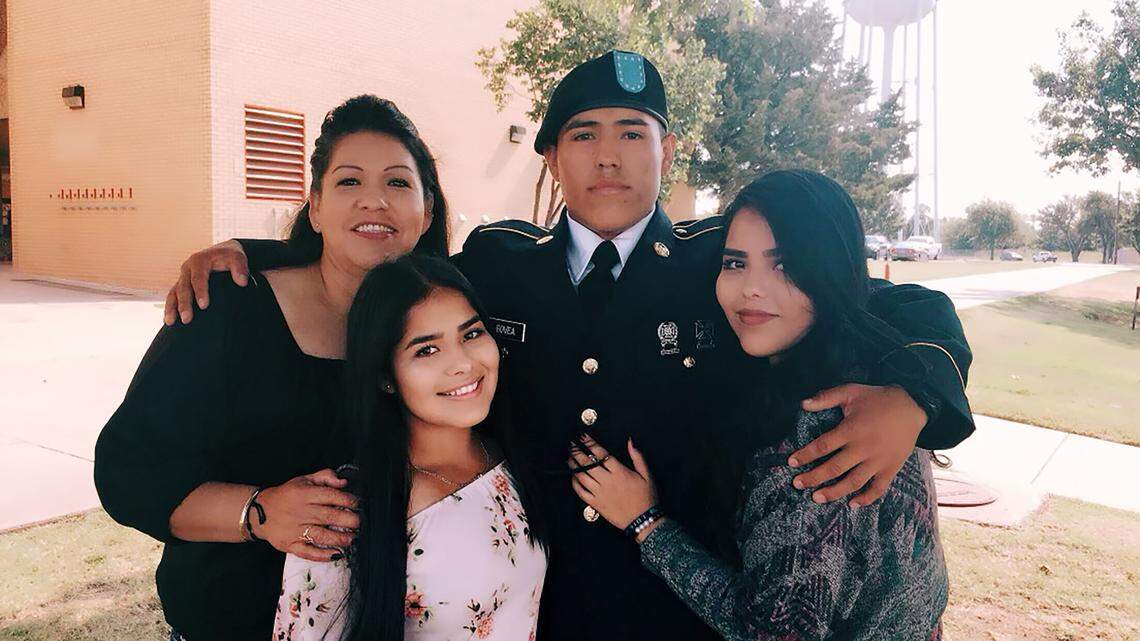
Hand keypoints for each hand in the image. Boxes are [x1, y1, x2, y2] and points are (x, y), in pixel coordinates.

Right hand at [164, 239, 248, 325]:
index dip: (200, 292)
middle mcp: (187, 268)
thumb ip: (240, 268)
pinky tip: (169, 321)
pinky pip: (172, 296)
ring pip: (173, 292)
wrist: (222, 252)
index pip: (198, 278)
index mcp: (199, 260)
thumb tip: (242, 282)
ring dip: (171, 307)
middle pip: (183, 287)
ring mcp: (183, 277)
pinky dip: (170, 307)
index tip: (204, 306)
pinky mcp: (181, 284)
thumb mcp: (237, 257)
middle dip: (184, 304)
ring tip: (170, 322)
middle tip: (187, 319)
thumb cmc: (229, 256)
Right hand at [250, 469, 359, 561]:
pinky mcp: (289, 544)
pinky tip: (336, 554)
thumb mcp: (304, 480)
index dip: (348, 501)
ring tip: (352, 539)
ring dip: (339, 539)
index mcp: (304, 494)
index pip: (331, 496)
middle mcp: (300, 512)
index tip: (358, 505)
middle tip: (359, 523)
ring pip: (320, 536)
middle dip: (348, 521)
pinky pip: (307, 552)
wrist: (259, 511)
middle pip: (328, 516)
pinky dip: (323, 555)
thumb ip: (325, 476)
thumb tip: (344, 482)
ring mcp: (294, 530)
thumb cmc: (287, 495)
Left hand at [567, 435, 656, 530]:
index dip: (590, 443)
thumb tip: (630, 442)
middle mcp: (607, 481)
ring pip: (581, 476)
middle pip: (587, 463)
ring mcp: (600, 493)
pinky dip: (575, 483)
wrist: (644, 520)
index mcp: (619, 471)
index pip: (601, 453)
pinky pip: (581, 492)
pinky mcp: (596, 504)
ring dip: (574, 466)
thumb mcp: (647, 475)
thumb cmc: (646, 497)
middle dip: (577, 452)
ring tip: (569, 458)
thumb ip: (637, 457)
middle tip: (571, 445)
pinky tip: (573, 477)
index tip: (583, 436)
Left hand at [790, 384, 925, 506]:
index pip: (823, 446)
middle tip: (797, 484)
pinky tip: (852, 504)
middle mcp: (863, 448)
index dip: (805, 455)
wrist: (912, 406)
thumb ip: (826, 398)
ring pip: (853, 482)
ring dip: (834, 492)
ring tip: (817, 498)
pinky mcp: (891, 468)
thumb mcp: (851, 391)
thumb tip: (802, 404)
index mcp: (851, 430)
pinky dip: (866, 499)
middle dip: (813, 478)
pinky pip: (878, 488)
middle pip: (834, 468)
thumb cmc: (878, 398)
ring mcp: (878, 461)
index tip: (791, 462)